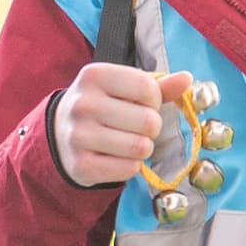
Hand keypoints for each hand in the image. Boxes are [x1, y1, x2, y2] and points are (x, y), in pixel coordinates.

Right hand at [49, 63, 185, 188]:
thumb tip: (187, 79)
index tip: (140, 105)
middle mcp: (82, 104)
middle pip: (148, 121)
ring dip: (142, 148)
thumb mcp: (122, 88)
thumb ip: (157, 85)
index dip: (154, 101)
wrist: (59, 135)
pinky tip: (116, 158)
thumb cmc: (101, 106)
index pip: (148, 89)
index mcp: (94, 76)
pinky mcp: (80, 165)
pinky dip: (130, 166)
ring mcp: (78, 136)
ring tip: (127, 142)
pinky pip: (128, 169)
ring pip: (140, 147)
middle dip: (150, 127)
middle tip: (135, 128)